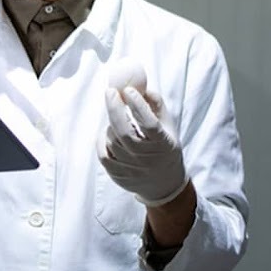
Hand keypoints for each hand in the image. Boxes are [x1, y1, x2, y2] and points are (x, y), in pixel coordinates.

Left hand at [101, 85, 187, 206]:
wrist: (163, 184)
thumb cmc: (164, 147)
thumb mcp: (168, 126)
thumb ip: (156, 105)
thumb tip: (140, 86)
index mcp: (163, 145)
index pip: (149, 124)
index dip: (138, 105)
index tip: (128, 89)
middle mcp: (147, 159)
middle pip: (125, 132)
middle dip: (115, 108)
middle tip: (110, 92)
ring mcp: (131, 169)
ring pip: (112, 140)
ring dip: (112, 124)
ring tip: (118, 119)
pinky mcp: (118, 176)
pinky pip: (103, 153)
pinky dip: (103, 140)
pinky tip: (109, 133)